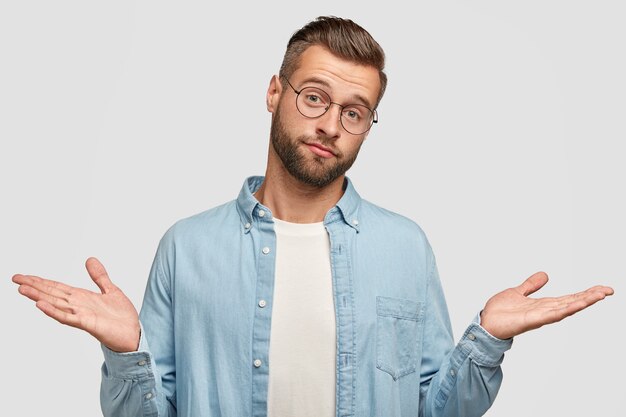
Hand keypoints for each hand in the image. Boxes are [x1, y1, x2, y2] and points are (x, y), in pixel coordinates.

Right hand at [12, 257, 139, 352]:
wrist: (133, 334)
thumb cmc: (121, 316)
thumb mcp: (111, 290)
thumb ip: (99, 276)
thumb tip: (90, 259)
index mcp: (81, 297)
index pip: (57, 287)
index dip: (41, 281)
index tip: (23, 276)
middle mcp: (78, 305)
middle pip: (52, 293)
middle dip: (34, 286)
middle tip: (15, 279)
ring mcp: (81, 315)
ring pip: (56, 304)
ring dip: (39, 297)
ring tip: (22, 289)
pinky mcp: (88, 324)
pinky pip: (68, 317)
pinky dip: (54, 311)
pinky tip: (41, 305)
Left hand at [480, 272, 613, 339]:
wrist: (485, 323)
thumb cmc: (499, 311)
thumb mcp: (518, 292)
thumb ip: (531, 285)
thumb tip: (545, 274)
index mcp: (543, 304)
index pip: (569, 297)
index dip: (585, 293)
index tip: (601, 288)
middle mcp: (545, 311)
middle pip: (572, 302)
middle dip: (590, 297)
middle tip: (608, 290)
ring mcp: (540, 316)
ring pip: (566, 308)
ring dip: (583, 302)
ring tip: (599, 295)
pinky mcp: (532, 321)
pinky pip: (551, 315)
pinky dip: (564, 310)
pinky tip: (575, 305)